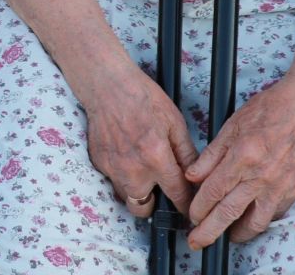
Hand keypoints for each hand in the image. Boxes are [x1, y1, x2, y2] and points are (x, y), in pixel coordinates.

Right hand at [80, 58, 199, 218]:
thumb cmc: (143, 98)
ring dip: (136, 191)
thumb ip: (186, 153)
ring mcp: (112, 168)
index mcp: (156, 159)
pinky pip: (113, 180)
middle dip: (154, 203)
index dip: (186, 204)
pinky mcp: (99, 163)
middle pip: (144, 209)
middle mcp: (132, 170)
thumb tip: (196, 176)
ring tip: (142, 172)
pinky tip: (126, 154)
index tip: (188, 207)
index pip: (176, 195)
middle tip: (159, 187)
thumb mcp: (175, 122)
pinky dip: (122, 174)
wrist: (107, 85)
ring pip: (126, 197)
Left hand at [184, 75, 294, 248]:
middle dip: (209, 231)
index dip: (199, 208)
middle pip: (229, 213)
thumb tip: (193, 177)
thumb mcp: (232, 124)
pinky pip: (275, 213)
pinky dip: (261, 220)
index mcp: (242, 157)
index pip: (213, 192)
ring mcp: (280, 186)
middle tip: (197, 242)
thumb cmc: (269, 109)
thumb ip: (211, 154)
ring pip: (256, 222)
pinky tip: (252, 219)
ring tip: (227, 237)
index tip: (191, 216)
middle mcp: (261, 176)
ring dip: (238, 233)